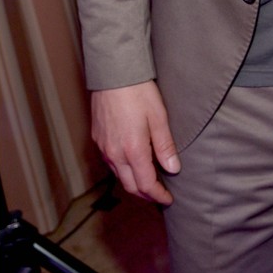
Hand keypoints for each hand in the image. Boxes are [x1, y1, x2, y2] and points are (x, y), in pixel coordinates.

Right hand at [91, 81, 179, 204]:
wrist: (113, 73)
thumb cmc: (138, 92)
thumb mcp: (159, 117)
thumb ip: (165, 146)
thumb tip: (173, 168)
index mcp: (132, 150)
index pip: (145, 184)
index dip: (158, 195)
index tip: (168, 199)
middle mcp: (114, 153)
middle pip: (130, 185)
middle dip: (146, 194)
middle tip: (160, 195)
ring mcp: (104, 147)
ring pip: (119, 176)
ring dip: (134, 183)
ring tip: (149, 182)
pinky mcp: (98, 139)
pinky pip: (111, 163)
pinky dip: (123, 170)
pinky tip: (132, 164)